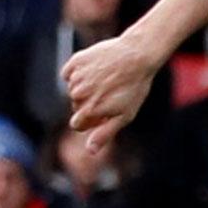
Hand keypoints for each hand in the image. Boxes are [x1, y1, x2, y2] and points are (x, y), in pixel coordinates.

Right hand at [63, 31, 163, 154]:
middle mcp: (78, 94)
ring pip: (73, 89)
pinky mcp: (75, 61)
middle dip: (89, 104)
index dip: (91, 121)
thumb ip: (104, 134)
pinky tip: (96, 70)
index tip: (104, 114)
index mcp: (90, 110)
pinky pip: (70, 72)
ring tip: (106, 80)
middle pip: (76, 106)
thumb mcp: (124, 115)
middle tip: (110, 93)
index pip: (77, 124)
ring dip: (85, 87)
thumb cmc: (134, 88)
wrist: (138, 56)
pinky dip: (79, 72)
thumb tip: (90, 151)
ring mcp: (76, 77)